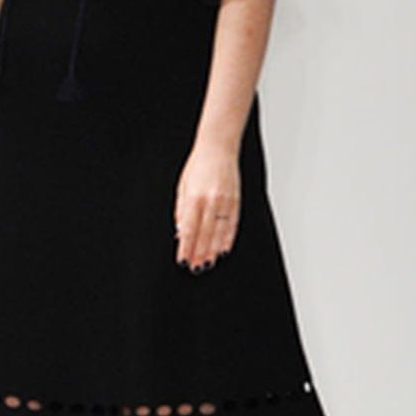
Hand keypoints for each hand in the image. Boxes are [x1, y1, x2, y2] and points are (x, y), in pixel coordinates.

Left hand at [174, 143, 239, 272]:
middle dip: (199, 252)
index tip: (183, 259)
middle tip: (195, 267)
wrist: (218, 148)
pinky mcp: (235, 201)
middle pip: (204, 234)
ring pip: (219, 232)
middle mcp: (210, 200)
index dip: (186, 247)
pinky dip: (228, 238)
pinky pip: (232, 224)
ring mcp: (225, 201)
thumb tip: (180, 231)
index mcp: (194, 197)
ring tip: (208, 262)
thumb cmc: (198, 165)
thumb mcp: (182, 186)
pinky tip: (223, 249)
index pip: (189, 229)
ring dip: (213, 250)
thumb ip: (181, 210)